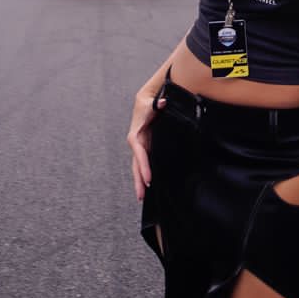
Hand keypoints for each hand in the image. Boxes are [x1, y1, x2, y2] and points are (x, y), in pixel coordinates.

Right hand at [128, 82, 162, 201]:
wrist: (145, 100)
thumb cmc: (147, 103)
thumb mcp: (151, 102)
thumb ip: (156, 104)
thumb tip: (163, 102)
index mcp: (135, 135)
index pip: (139, 154)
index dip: (144, 166)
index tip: (148, 179)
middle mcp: (136, 143)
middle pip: (136, 165)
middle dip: (138, 180)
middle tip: (141, 196)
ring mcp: (140, 146)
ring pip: (138, 167)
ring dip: (139, 181)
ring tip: (141, 196)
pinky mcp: (145, 147)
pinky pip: (143, 163)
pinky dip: (144, 174)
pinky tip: (147, 184)